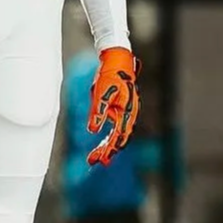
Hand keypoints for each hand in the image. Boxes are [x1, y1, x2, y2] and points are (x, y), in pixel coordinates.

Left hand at [87, 47, 140, 165]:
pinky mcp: (122, 109)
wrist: (119, 60)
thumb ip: (98, 111)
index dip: (109, 149)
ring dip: (107, 146)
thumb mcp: (101, 92)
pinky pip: (117, 127)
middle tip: (93, 162)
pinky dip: (109, 136)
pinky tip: (102, 143)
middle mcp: (129, 114)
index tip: (99, 159)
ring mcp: (127, 112)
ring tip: (95, 157)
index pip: (118, 136)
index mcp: (126, 110)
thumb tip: (93, 130)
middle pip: (119, 138)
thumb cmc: (110, 74)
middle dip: (107, 151)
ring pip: (118, 134)